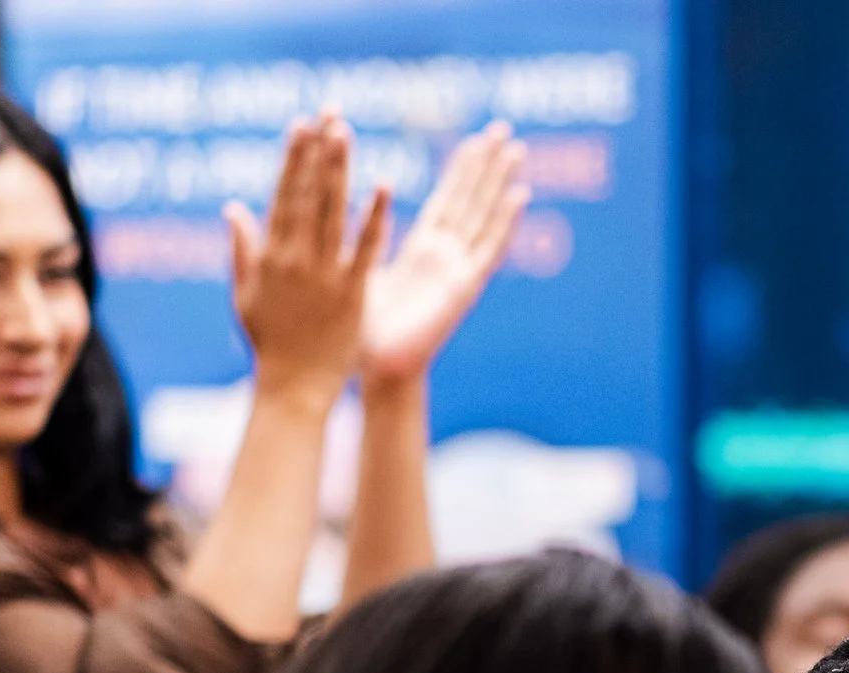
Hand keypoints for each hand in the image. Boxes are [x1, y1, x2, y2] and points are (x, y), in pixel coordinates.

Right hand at [225, 113, 390, 409]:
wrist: (293, 388)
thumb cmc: (270, 344)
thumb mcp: (245, 294)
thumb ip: (241, 248)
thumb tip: (231, 207)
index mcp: (268, 255)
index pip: (280, 194)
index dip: (291, 157)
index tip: (301, 123)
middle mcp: (294, 258)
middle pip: (305, 194)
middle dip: (317, 150)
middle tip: (329, 110)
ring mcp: (323, 274)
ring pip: (331, 212)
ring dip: (339, 169)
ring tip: (346, 132)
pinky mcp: (352, 293)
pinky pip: (366, 248)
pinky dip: (376, 216)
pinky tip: (386, 185)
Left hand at [360, 122, 529, 385]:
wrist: (378, 366)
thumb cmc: (363, 330)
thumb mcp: (356, 271)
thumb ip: (356, 238)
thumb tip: (328, 209)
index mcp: (422, 252)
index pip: (447, 202)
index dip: (460, 172)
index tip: (473, 141)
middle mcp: (446, 257)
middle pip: (471, 200)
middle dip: (486, 165)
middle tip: (503, 129)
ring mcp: (458, 269)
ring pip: (483, 215)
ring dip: (499, 182)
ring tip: (514, 147)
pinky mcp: (464, 285)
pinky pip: (489, 248)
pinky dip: (505, 221)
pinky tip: (519, 195)